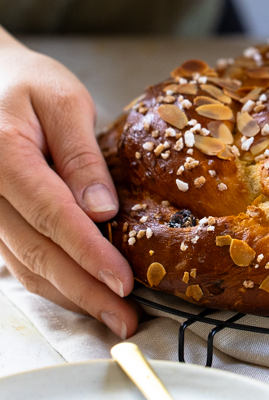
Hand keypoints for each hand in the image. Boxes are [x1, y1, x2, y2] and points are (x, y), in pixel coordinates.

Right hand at [0, 31, 137, 337]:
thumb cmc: (24, 82)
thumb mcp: (62, 99)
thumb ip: (81, 154)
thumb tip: (102, 211)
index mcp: (3, 153)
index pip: (50, 214)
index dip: (88, 253)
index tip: (122, 280)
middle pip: (36, 251)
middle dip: (84, 290)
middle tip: (126, 317)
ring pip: (24, 265)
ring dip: (70, 295)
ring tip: (114, 316)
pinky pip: (18, 260)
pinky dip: (52, 282)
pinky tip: (85, 295)